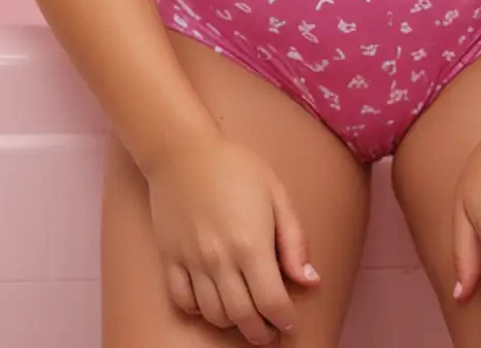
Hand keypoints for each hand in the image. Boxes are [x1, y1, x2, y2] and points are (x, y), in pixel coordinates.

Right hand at [143, 133, 319, 344]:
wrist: (183, 151)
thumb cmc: (236, 167)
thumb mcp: (277, 194)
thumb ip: (295, 241)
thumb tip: (310, 281)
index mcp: (251, 244)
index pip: (271, 303)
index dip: (284, 320)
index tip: (289, 323)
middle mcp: (220, 260)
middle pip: (243, 317)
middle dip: (261, 332)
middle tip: (270, 330)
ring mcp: (192, 262)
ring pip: (214, 314)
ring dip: (232, 322)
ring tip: (245, 314)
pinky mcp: (170, 258)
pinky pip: (182, 301)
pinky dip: (198, 310)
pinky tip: (211, 301)